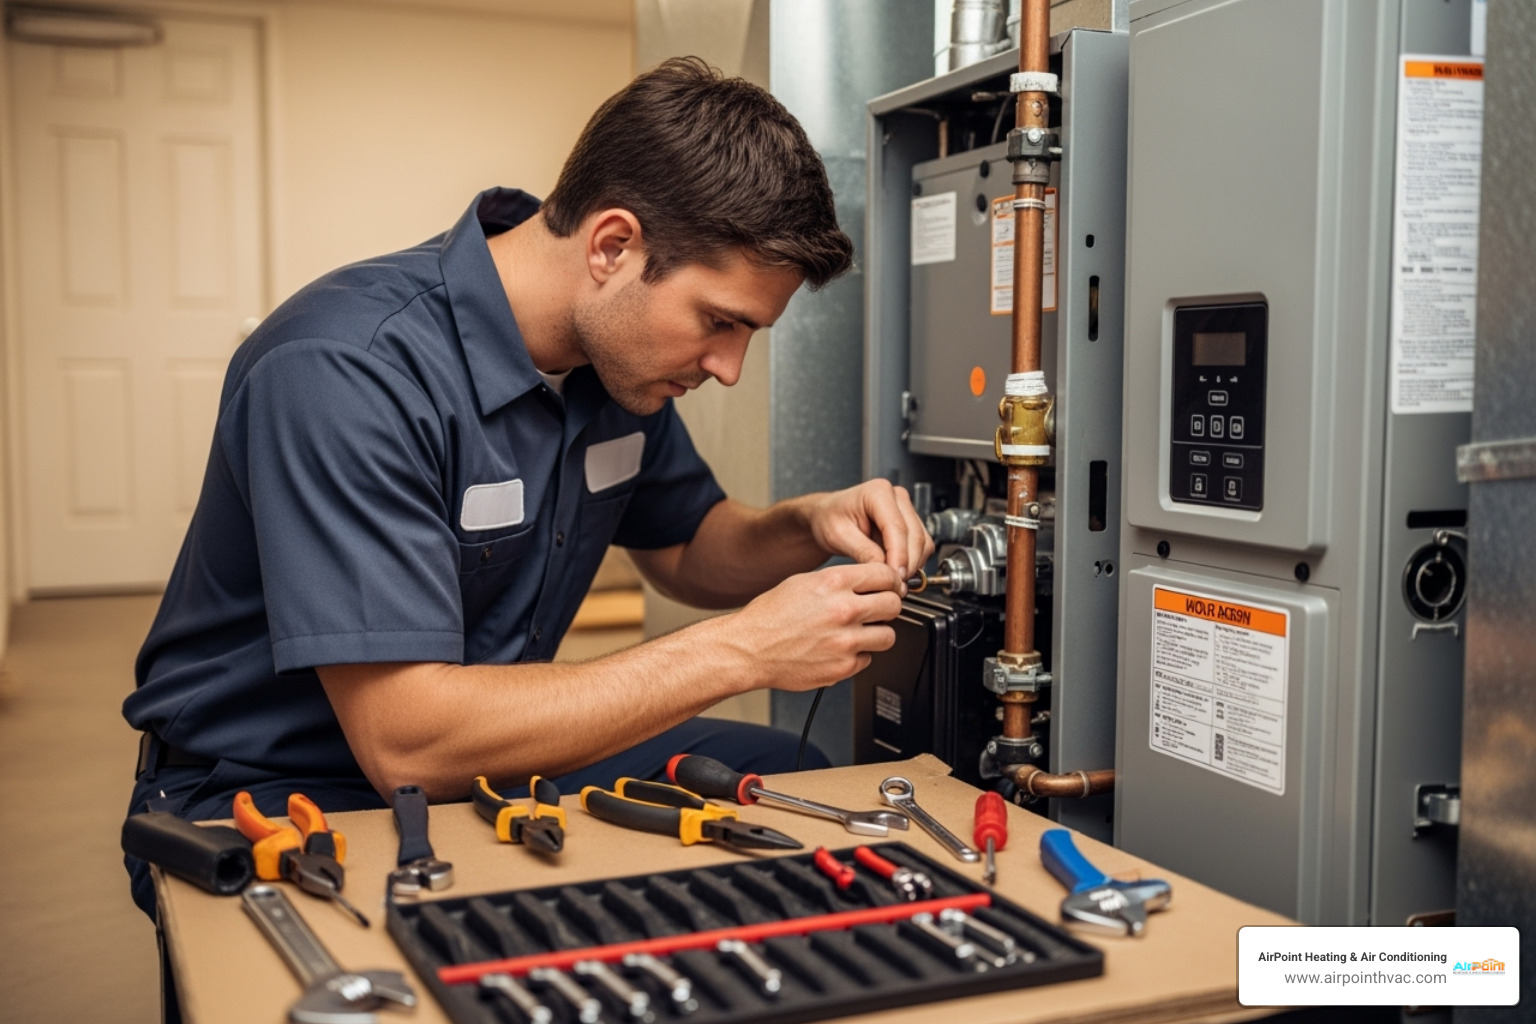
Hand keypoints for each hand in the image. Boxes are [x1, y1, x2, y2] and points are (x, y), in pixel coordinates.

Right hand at [722, 563, 905, 689]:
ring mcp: (845, 641)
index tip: (887, 587)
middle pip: (894, 604)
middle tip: (877, 610)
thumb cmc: (770, 616)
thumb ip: (840, 580)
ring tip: (858, 632)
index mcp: (834, 583)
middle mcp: (843, 610)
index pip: (886, 575)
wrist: (749, 649)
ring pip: (888, 636)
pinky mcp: (843, 667)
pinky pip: (867, 659)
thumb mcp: (803, 582)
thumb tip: (869, 582)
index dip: (889, 581)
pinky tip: (838, 649)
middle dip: (887, 606)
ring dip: (877, 634)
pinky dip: (857, 656)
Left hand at [806, 480, 934, 581]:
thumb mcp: (838, 536)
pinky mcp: (911, 523)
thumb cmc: (830, 519)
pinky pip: (921, 546)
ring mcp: (906, 509)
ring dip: (912, 565)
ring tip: (893, 581)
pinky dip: (913, 562)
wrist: (828, 517)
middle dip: (907, 564)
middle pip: (915, 536)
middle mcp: (897, 497)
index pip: (897, 527)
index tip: (895, 578)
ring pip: (923, 543)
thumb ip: (863, 552)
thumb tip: (885, 571)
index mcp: (878, 492)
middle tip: (895, 587)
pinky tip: (895, 571)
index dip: (899, 556)